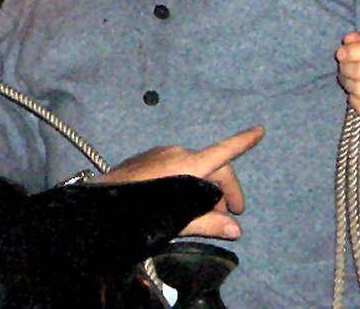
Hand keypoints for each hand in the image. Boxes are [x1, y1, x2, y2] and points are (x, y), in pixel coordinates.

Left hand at [95, 126, 263, 239]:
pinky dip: (187, 180)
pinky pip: (176, 165)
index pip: (223, 151)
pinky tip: (181, 199)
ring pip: (193, 166)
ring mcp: (160, 152)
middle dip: (224, 189)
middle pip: (212, 166)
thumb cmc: (140, 211)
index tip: (260, 130)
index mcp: (188, 165)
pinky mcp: (147, 157)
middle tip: (230, 214)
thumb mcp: (177, 222)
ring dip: (205, 186)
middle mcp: (177, 153)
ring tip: (205, 211)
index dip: (243, 141)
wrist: (100, 201)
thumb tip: (236, 229)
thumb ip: (208, 223)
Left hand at [335, 34, 359, 129]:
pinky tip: (358, 93)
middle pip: (359, 71)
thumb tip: (347, 40)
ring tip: (348, 77)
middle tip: (343, 65)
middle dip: (345, 66)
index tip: (342, 52)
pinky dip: (354, 98)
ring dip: (347, 81)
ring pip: (356, 89)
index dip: (351, 51)